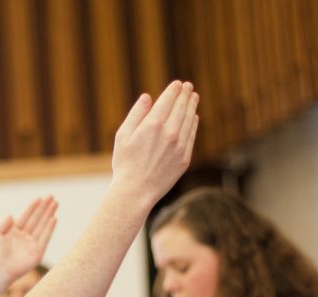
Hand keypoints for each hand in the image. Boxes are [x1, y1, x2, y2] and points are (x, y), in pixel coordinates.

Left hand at [0, 196, 57, 283]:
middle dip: (44, 208)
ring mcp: (31, 245)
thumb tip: (11, 215)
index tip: (39, 198)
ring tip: (56, 204)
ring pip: (42, 226)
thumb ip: (3, 224)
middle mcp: (24, 238)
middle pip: (36, 219)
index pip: (25, 217)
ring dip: (49, 215)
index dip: (32, 207)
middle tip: (52, 197)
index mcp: (13, 233)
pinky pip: (45, 238)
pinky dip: (50, 229)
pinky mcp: (37, 253)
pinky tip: (54, 218)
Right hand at [110, 80, 199, 203]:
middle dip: (185, 95)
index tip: (178, 84)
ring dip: (192, 107)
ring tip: (193, 98)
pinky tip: (193, 117)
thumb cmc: (125, 163)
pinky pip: (192, 136)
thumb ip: (136, 114)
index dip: (174, 90)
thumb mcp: (123, 135)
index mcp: (153, 124)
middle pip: (181, 107)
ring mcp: (179, 146)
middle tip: (188, 86)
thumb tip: (148, 97)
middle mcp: (169, 133)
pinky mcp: (184, 158)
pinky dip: (193, 124)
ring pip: (189, 120)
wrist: (136, 191)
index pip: (168, 100)